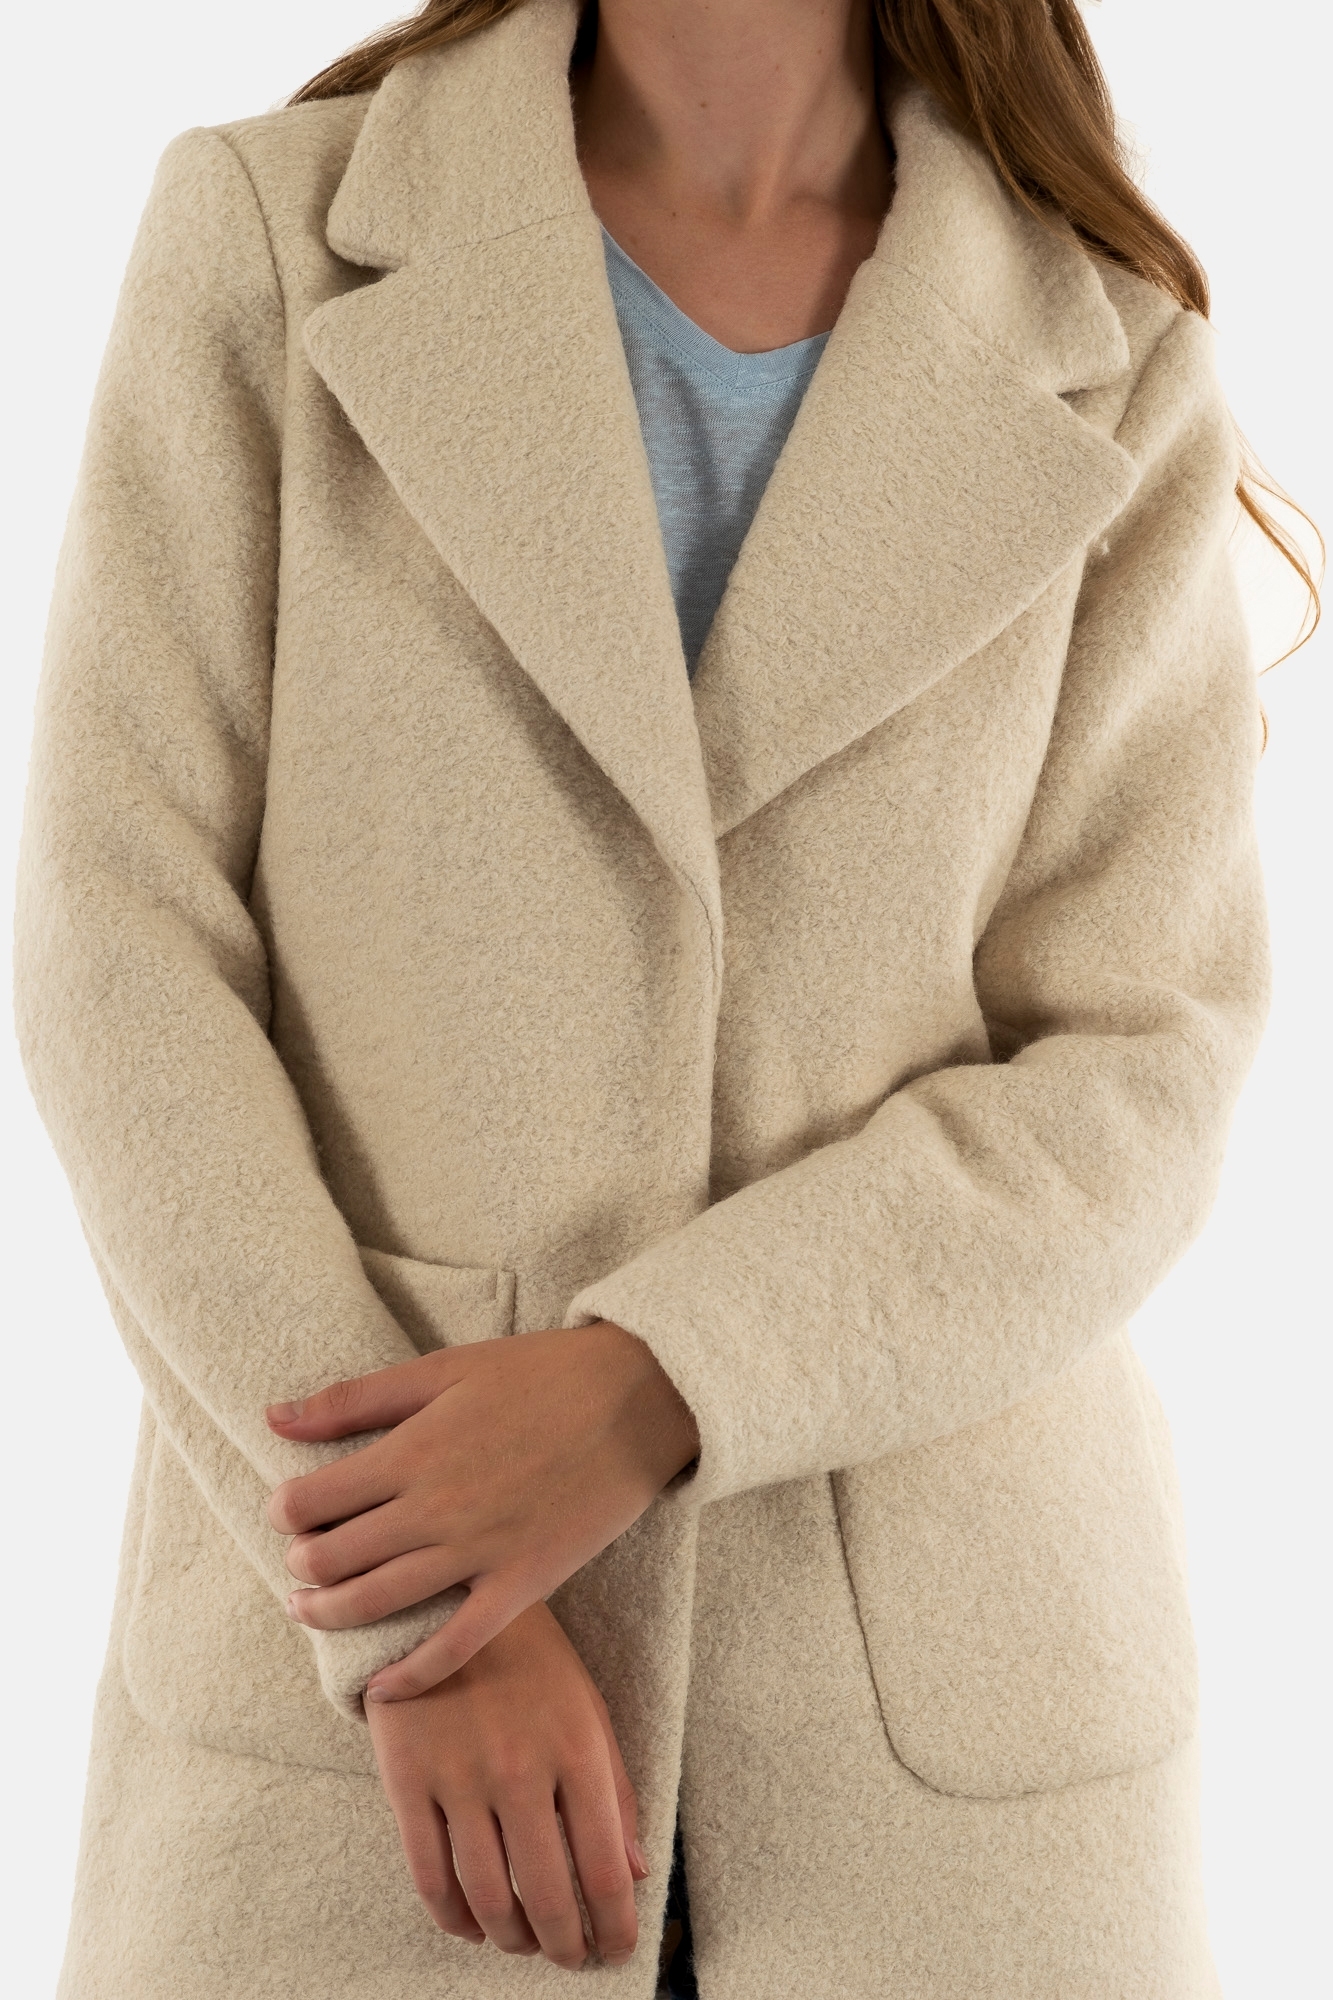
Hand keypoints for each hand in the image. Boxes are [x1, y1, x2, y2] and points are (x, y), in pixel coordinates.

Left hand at [265, 1320, 698, 1697]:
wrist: (636, 1398)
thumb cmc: (540, 1374)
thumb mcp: (443, 1369)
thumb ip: (356, 1398)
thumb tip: (274, 1415)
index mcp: (412, 1449)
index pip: (311, 1500)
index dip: (282, 1511)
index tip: (285, 1509)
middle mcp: (435, 1508)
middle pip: (334, 1557)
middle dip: (300, 1565)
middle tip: (297, 1561)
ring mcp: (479, 1552)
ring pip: (379, 1603)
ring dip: (330, 1614)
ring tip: (310, 1609)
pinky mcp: (523, 1583)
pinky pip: (455, 1645)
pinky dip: (410, 1674)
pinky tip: (380, 1687)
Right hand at [367, 1598, 649, 1968]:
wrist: (443, 1600)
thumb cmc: (530, 1661)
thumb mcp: (587, 1709)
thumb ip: (616, 1791)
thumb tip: (634, 1874)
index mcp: (577, 1750)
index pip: (605, 1870)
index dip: (613, 1928)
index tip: (615, 1950)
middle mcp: (521, 1769)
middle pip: (546, 1897)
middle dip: (564, 1946)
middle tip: (570, 1958)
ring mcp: (460, 1777)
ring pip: (487, 1898)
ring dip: (510, 1939)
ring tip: (523, 1942)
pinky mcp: (408, 1780)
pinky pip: (430, 1877)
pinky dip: (454, 1919)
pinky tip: (472, 1924)